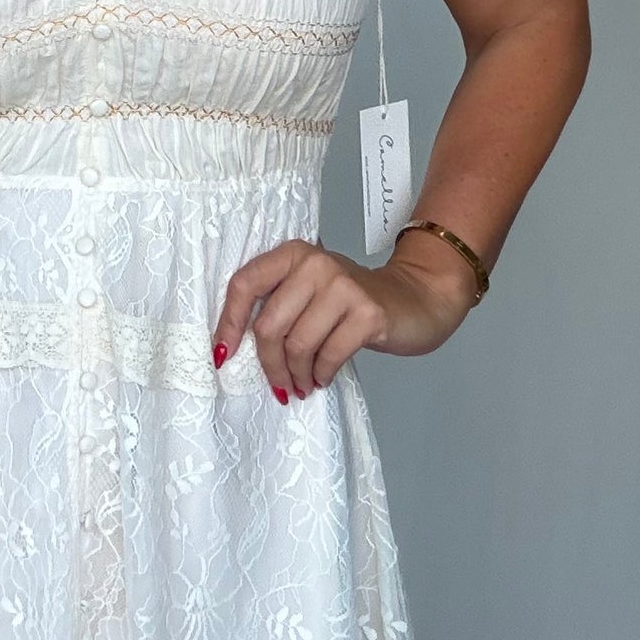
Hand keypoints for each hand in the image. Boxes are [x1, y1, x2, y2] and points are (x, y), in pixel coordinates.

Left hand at [213, 233, 479, 397]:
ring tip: (304, 384)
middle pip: (269, 326)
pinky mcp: (368, 313)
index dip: (228, 323)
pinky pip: (329, 356)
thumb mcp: (309, 289)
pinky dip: (322, 375)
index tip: (224, 355)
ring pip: (298, 346)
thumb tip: (230, 348)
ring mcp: (344, 287)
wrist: (415, 298)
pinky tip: (324, 378)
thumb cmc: (351, 301)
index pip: (244, 284)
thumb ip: (277, 304)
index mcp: (293, 254)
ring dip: (296, 375)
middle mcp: (316, 264)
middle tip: (280, 385)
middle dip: (269, 365)